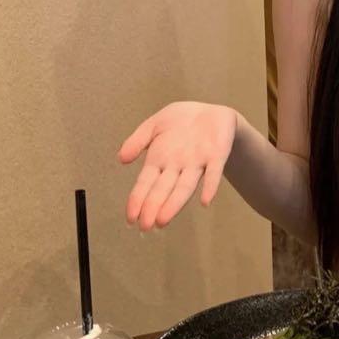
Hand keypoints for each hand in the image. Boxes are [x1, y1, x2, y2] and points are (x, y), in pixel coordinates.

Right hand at [118, 101, 237, 230]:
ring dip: (175, 203)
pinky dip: (210, 186)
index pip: (145, 183)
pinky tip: (205, 201)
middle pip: (163, 189)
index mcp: (160, 159)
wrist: (211, 111)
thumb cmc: (181, 120)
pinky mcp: (217, 155)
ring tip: (163, 219)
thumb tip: (121, 158)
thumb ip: (138, 140)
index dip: (137, 199)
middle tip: (146, 226)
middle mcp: (177, 166)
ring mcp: (197, 162)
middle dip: (153, 207)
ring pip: (185, 186)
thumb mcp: (155, 124)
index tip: (130, 218)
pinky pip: (214, 172)